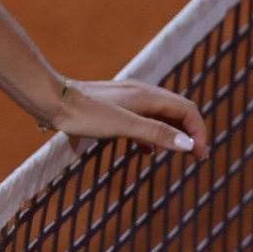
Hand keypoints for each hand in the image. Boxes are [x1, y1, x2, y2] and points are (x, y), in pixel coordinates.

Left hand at [46, 78, 208, 158]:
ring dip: (171, 134)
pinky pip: (142, 120)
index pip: (187, 109)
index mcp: (147, 95)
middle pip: (176, 111)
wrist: (52, 101)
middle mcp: (140, 93)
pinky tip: (145, 150)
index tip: (200, 155)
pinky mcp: (114, 107)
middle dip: (189, 133)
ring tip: (175, 155)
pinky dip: (151, 134)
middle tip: (195, 158)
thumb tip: (188, 143)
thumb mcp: (124, 126)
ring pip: (159, 115)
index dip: (199, 131)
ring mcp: (127, 99)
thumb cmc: (85, 114)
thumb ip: (156, 133)